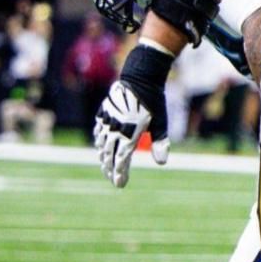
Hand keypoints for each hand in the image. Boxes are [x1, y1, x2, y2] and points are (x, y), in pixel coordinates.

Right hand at [92, 42, 173, 187]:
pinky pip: (98, 130)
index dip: (120, 173)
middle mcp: (115, 128)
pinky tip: (101, 146)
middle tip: (113, 179)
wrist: (140, 76)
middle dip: (110, 169)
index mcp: (130, 132)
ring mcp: (107, 120)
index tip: (119, 184)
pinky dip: (99, 141)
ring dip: (103, 156)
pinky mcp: (103, 112)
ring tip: (106, 166)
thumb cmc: (153, 100)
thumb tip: (162, 163)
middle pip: (109, 154)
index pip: (122, 159)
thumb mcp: (160, 122)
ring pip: (101, 143)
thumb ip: (160, 142)